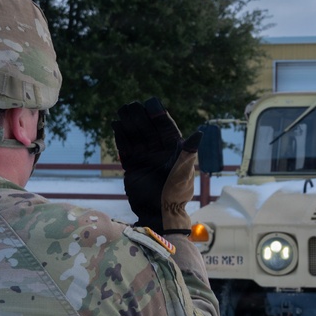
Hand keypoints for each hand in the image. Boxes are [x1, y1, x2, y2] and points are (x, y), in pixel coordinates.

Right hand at [112, 97, 200, 233]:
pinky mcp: (133, 167)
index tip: (151, 103)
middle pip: (149, 129)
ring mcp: (146, 159)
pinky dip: (121, 137)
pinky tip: (116, 125)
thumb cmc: (176, 192)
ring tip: (121, 110)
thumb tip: (200, 132)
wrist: (160, 212)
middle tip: (131, 104)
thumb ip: (189, 151)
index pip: (166, 128)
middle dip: (140, 117)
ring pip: (136, 137)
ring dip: (129, 124)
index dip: (158, 115)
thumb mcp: (184, 170)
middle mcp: (159, 152)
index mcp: (174, 151)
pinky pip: (126, 148)